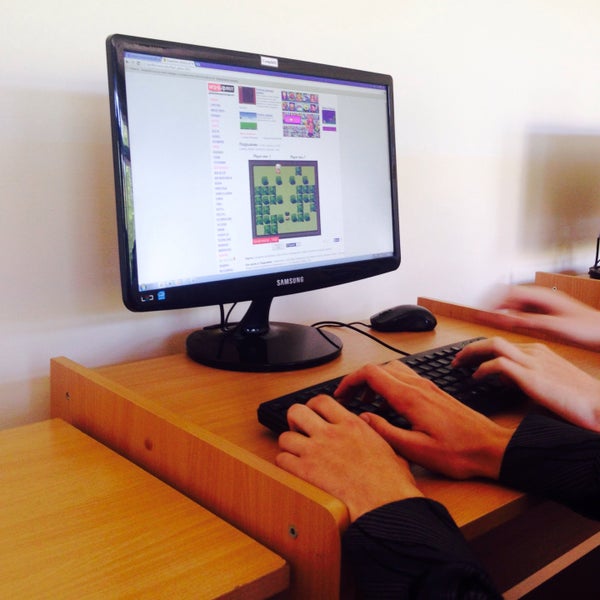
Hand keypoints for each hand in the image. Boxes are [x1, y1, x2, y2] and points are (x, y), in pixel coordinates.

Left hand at [276, 395, 422, 521]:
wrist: (384, 505)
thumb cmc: (392, 482)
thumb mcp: (389, 446)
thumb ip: (374, 431)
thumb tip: (369, 423)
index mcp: (351, 424)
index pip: (321, 400)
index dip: (313, 406)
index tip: (314, 415)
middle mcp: (330, 434)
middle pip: (296, 411)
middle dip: (295, 420)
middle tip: (300, 430)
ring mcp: (316, 451)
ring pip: (285, 436)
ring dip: (289, 444)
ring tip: (296, 452)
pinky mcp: (306, 472)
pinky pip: (282, 459)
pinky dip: (284, 463)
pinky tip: (293, 469)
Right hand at [335, 362, 513, 479]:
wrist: (492, 448)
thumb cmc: (459, 452)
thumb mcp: (416, 450)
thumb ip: (385, 432)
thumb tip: (362, 418)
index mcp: (410, 397)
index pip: (370, 374)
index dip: (350, 381)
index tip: (339, 395)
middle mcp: (418, 386)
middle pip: (379, 369)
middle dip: (359, 381)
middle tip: (349, 401)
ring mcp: (428, 386)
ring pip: (392, 371)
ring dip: (374, 382)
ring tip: (366, 403)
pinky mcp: (435, 392)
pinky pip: (405, 378)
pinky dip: (389, 386)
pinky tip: (390, 406)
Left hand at [454, 337, 599, 431]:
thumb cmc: (580, 400)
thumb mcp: (548, 383)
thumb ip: (526, 377)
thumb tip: (505, 379)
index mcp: (540, 352)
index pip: (503, 345)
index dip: (482, 351)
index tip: (470, 360)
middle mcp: (535, 352)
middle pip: (494, 340)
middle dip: (471, 348)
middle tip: (456, 360)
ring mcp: (533, 362)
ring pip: (493, 345)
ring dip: (471, 353)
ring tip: (458, 364)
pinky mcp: (532, 375)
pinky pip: (498, 364)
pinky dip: (483, 369)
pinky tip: (476, 378)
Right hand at [482, 285, 599, 350]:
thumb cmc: (587, 327)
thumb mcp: (556, 326)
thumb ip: (530, 321)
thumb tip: (507, 319)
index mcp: (541, 296)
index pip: (508, 292)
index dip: (491, 300)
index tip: (481, 311)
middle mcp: (539, 297)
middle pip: (507, 296)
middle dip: (491, 304)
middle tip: (478, 316)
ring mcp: (540, 305)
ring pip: (512, 304)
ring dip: (499, 311)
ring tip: (486, 321)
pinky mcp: (542, 313)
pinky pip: (519, 312)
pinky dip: (509, 317)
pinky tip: (504, 325)